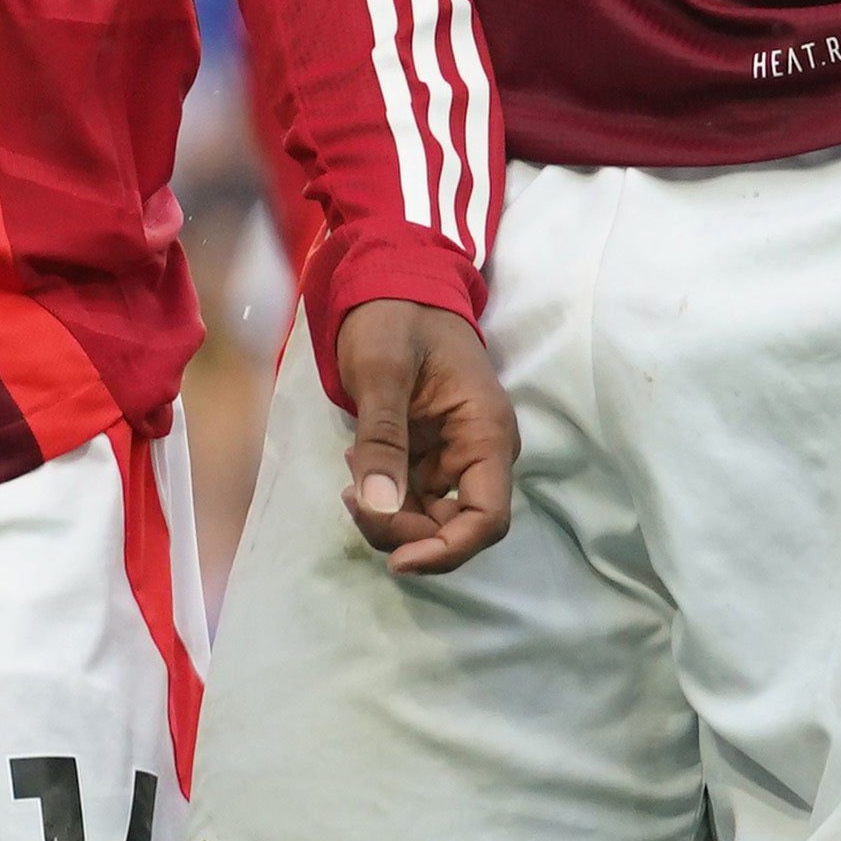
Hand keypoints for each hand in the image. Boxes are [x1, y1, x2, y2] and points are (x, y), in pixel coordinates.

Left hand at [331, 297, 516, 573]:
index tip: (398, 560)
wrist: (389, 280)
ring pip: (428, 517)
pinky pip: (410, 496)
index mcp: (485, 431)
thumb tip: (379, 505)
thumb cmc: (394, 315)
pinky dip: (382, 494)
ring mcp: (453, 454)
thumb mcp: (382, 371)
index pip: (487, 518)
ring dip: (388, 513)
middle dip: (403, 530)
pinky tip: (357, 466)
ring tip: (353, 471)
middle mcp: (478, 451)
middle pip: (454, 526)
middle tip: (354, 499)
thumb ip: (383, 438)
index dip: (447, 550)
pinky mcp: (428, 453)